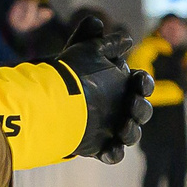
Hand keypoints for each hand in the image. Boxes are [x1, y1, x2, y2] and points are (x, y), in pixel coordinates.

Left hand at [58, 28, 155, 164]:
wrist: (43, 99)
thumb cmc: (67, 73)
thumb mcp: (80, 51)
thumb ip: (96, 38)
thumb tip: (118, 32)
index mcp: (121, 86)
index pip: (142, 84)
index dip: (144, 83)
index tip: (137, 80)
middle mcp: (120, 108)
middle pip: (142, 111)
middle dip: (141, 108)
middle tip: (131, 103)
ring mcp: (111, 129)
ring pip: (132, 134)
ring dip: (132, 131)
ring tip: (122, 128)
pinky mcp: (99, 146)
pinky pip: (114, 154)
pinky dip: (114, 154)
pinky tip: (108, 151)